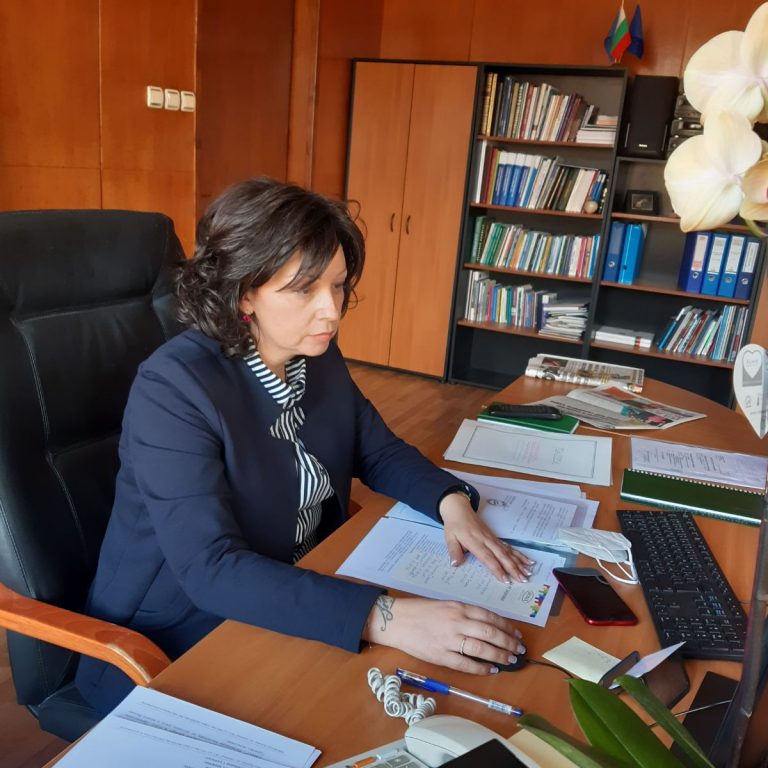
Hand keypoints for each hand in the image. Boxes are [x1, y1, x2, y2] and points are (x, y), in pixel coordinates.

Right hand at [363, 595, 525, 673]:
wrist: (397, 620)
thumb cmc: (420, 611)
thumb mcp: (446, 605)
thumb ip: (465, 613)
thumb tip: (487, 625)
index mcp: (459, 607)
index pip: (490, 617)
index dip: (506, 626)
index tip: (517, 634)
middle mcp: (457, 621)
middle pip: (490, 633)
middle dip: (509, 642)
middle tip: (519, 649)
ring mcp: (449, 639)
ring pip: (482, 648)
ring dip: (500, 655)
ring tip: (510, 659)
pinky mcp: (441, 655)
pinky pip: (465, 664)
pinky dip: (481, 668)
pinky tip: (491, 669)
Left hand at [439, 491, 533, 581]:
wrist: (459, 509)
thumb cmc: (454, 525)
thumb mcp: (449, 538)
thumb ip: (453, 551)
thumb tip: (455, 564)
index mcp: (475, 542)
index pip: (487, 557)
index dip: (497, 568)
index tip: (505, 579)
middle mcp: (486, 540)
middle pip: (502, 555)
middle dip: (513, 568)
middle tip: (523, 579)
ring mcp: (492, 539)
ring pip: (508, 551)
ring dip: (519, 562)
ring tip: (528, 572)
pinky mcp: (495, 538)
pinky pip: (508, 547)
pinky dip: (518, 554)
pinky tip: (527, 561)